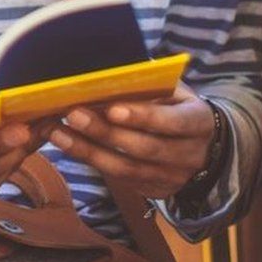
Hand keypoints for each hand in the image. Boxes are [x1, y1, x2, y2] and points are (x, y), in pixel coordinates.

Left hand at [47, 83, 214, 198]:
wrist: (203, 150)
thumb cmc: (179, 109)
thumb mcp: (177, 93)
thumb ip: (153, 84)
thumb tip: (116, 69)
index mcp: (199, 122)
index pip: (175, 122)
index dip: (145, 117)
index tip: (113, 109)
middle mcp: (189, 155)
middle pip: (145, 148)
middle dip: (106, 132)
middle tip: (74, 114)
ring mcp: (171, 177)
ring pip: (126, 169)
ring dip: (88, 150)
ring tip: (58, 132)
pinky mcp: (153, 191)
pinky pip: (118, 179)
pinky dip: (90, 160)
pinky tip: (66, 144)